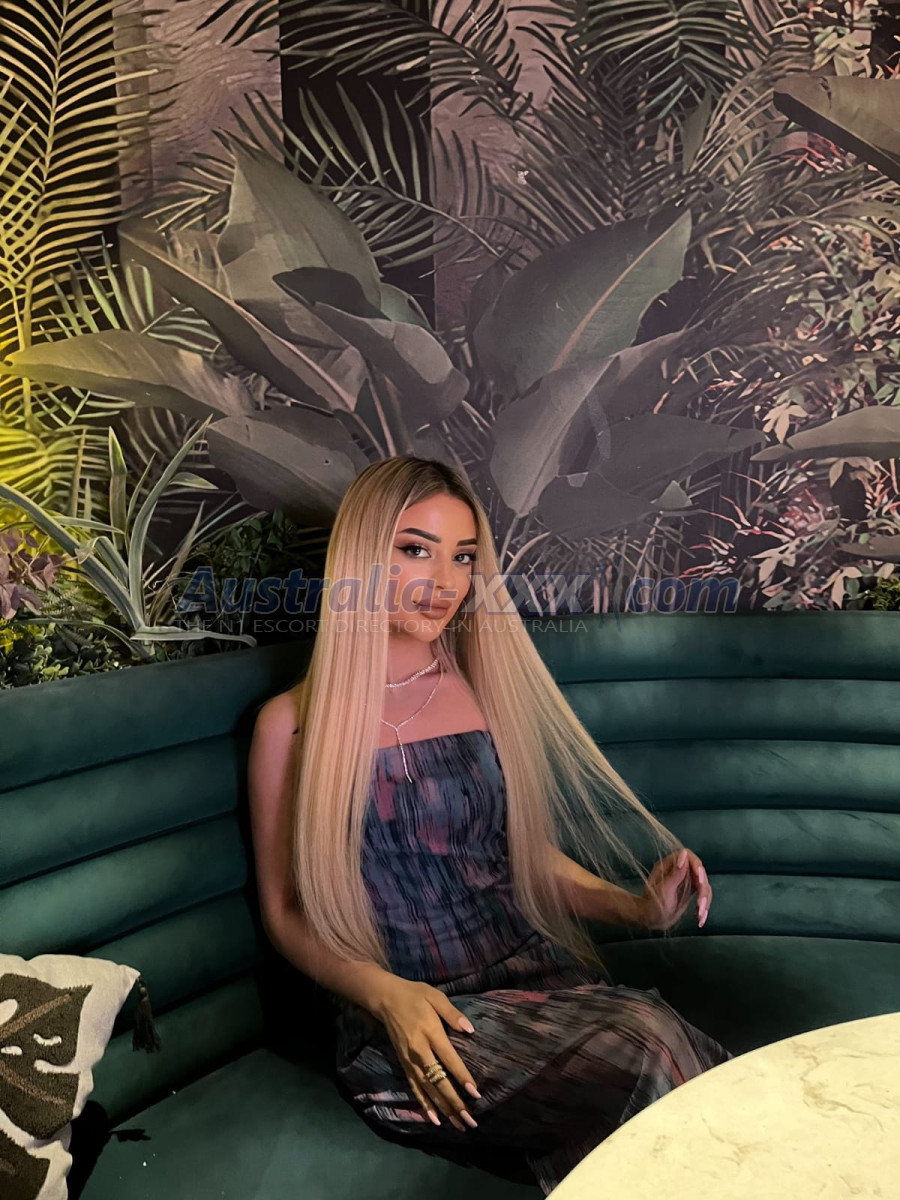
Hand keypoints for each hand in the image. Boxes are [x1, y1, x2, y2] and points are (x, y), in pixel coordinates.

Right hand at [372, 976, 480, 1133]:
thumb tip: (470, 1030)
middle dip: (455, 1102)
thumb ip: (452, 1014)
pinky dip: (425, 1105)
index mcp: (430, 1033)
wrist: (386, 999)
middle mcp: (419, 1051)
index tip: (475, 1094)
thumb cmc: (415, 996)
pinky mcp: (404, 1065)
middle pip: (438, 1081)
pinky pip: (415, 1088)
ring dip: (443, 1109)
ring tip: (458, 1125)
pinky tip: (435, 1119)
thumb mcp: (436, 996)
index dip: (462, 1077)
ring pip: (428, 1090)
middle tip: (470, 1120)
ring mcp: (410, 1060)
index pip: (449, 1060)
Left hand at [639, 848, 711, 930]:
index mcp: (669, 865)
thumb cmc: (652, 904)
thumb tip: (684, 853)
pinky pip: (703, 894)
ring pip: (704, 884)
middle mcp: (679, 870)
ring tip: (700, 915)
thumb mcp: (664, 890)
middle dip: (703, 889)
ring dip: (705, 899)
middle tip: (701, 904)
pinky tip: (701, 918)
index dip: (697, 866)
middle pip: (699, 872)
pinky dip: (704, 906)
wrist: (650, 920)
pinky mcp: (690, 891)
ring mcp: (685, 880)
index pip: (688, 857)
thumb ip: (675, 873)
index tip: (700, 882)